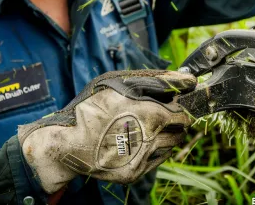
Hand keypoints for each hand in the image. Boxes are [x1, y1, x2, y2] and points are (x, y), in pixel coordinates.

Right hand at [18, 70, 195, 193]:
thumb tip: (187, 81)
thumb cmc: (92, 108)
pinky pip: (157, 160)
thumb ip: (157, 81)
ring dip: (165, 136)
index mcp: (152, 115)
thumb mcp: (121, 85)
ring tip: (145, 129)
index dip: (180, 106)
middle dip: (175, 121)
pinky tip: (136, 142)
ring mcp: (143, 158)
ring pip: (170, 145)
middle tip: (161, 115)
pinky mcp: (134, 173)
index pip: (183, 113)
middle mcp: (152, 139)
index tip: (176, 103)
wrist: (67, 143)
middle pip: (180, 130)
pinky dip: (153, 150)